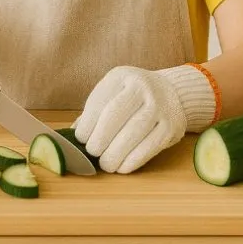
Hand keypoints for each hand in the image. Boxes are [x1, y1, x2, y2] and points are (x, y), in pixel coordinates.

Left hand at [73, 64, 218, 173]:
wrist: (172, 92)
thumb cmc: (132, 98)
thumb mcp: (112, 93)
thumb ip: (94, 112)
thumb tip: (71, 137)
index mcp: (121, 77)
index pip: (100, 102)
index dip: (87, 125)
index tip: (81, 139)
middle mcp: (142, 88)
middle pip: (114, 117)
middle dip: (99, 140)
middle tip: (92, 153)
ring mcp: (159, 106)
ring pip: (132, 134)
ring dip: (114, 155)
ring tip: (106, 164)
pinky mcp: (170, 127)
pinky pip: (148, 147)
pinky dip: (132, 161)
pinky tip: (122, 166)